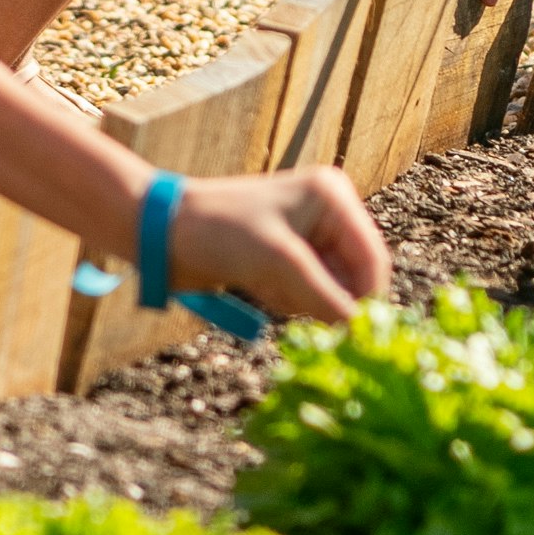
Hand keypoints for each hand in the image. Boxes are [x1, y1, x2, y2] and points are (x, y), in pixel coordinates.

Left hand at [169, 168, 390, 326]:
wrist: (161, 231)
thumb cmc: (219, 232)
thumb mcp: (278, 263)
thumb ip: (326, 297)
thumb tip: (362, 331)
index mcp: (333, 197)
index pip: (372, 260)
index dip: (365, 300)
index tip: (350, 337)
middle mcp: (328, 214)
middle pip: (353, 279)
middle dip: (320, 297)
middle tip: (281, 292)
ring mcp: (308, 237)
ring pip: (330, 293)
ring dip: (299, 300)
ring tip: (263, 281)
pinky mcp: (288, 259)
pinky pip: (306, 296)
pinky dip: (286, 300)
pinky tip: (257, 285)